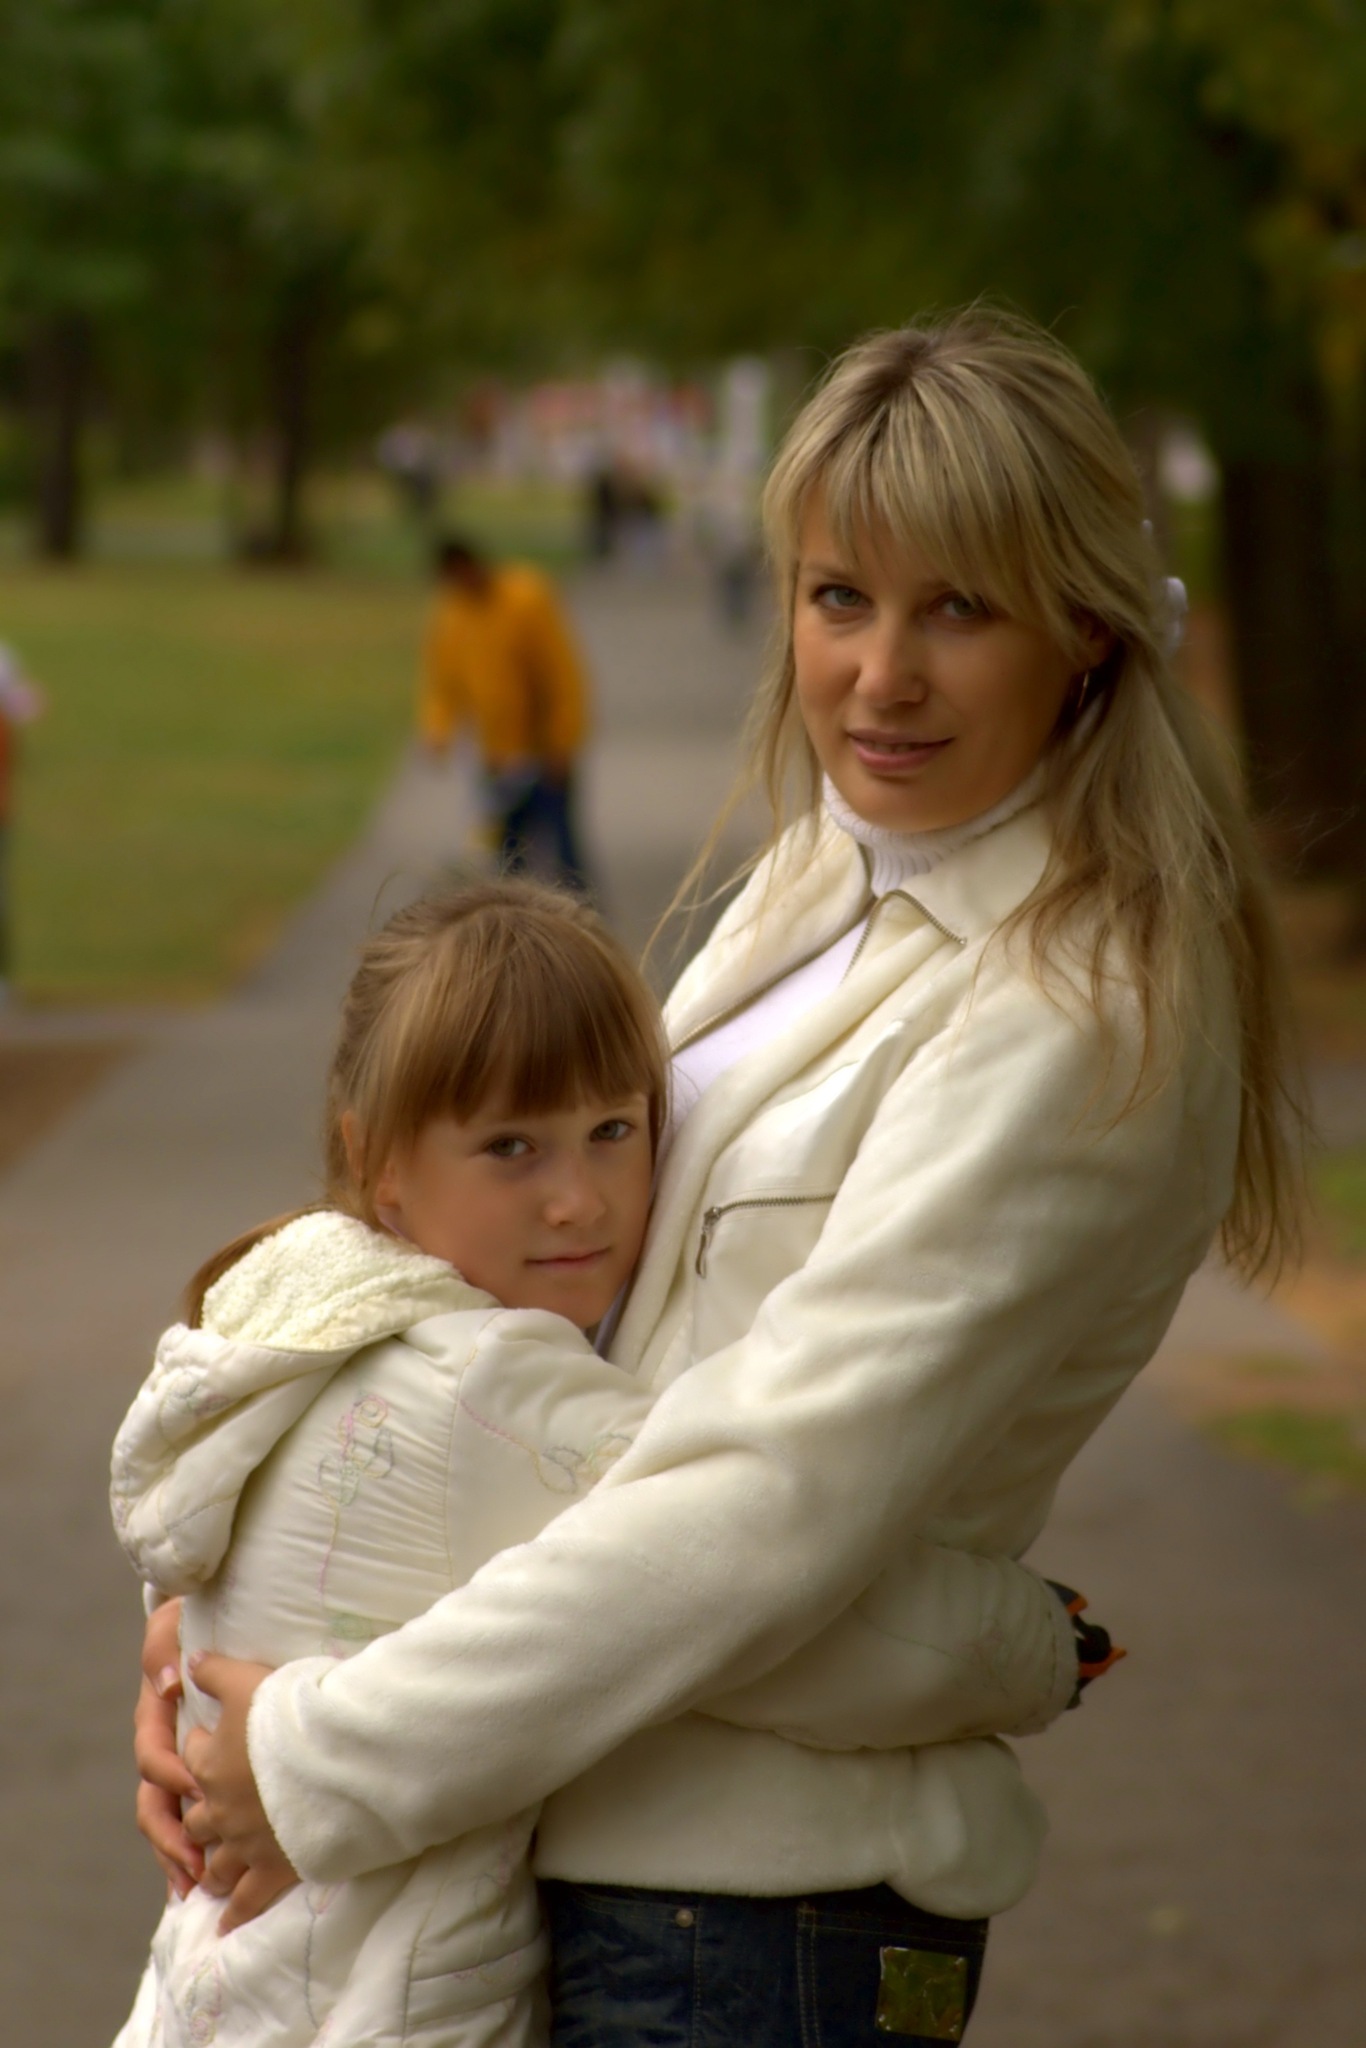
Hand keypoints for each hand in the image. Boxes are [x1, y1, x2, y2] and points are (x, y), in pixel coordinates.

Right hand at [134, 1599, 203, 1898]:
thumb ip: (165, 1649)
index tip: (198, 1788)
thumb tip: (175, 1682)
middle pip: (155, 1806)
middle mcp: (164, 1750)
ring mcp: (181, 1769)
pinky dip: (197, 1853)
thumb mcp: (174, 1626)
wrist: (209, 1621)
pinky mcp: (204, 1780)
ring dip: (181, 1856)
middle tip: (195, 1866)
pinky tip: (210, 1882)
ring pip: (170, 1824)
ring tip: (199, 1886)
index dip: (173, 1776)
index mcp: (155, 1719)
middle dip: (172, 1839)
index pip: (153, 1756)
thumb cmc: (191, 1623)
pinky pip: (192, 1823)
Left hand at [183, 1653, 298, 1931]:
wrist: (331, 1759)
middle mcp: (218, 1809)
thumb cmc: (290, 1713)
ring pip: (214, 1863)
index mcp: (209, 1763)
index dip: (201, 1748)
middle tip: (209, 1816)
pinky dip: (234, 1915)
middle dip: (198, 1817)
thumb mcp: (247, 1678)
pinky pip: (246, 1900)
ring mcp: (244, 1844)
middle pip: (195, 1818)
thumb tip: (189, 1658)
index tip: (213, 1744)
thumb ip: (215, 1671)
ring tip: (208, 1875)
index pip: (192, 1756)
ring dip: (210, 1867)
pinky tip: (225, 1927)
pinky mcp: (272, 1869)